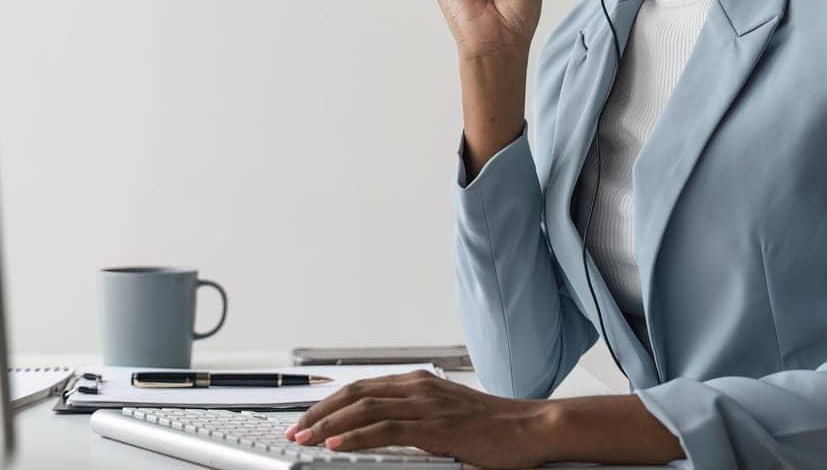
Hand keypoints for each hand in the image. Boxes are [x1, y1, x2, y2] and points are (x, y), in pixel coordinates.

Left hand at [283, 370, 553, 468]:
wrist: (531, 427)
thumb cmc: (494, 427)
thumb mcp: (446, 416)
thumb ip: (416, 419)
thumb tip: (386, 431)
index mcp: (418, 383)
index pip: (360, 387)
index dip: (329, 402)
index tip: (307, 418)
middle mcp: (418, 387)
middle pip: (354, 393)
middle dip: (319, 412)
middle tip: (295, 430)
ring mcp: (426, 405)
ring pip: (364, 409)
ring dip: (329, 425)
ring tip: (305, 438)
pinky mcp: (436, 428)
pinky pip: (387, 429)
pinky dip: (357, 437)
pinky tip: (338, 445)